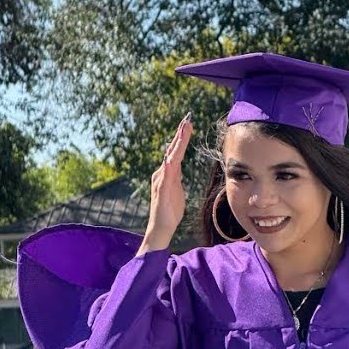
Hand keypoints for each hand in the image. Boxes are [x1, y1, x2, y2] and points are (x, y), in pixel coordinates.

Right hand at [138, 114, 193, 254]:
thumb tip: (177, 167)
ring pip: (170, 159)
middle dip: (180, 136)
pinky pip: (166, 177)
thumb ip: (176, 178)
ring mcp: (161, 182)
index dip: (181, 139)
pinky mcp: (162, 191)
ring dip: (177, 146)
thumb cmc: (170, 210)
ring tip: (183, 132)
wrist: (161, 227)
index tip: (187, 125)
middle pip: (172, 151)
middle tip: (187, 121)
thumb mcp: (176, 190)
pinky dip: (169, 166)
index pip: (174, 152)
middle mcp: (161, 174)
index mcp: (166, 173)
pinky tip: (172, 158)